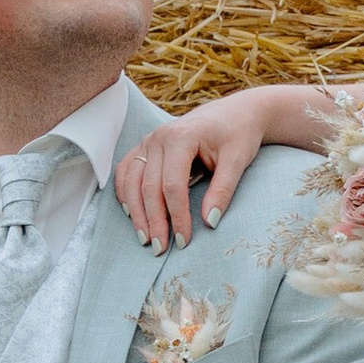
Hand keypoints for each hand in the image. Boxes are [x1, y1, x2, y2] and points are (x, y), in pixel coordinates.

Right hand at [116, 89, 293, 249]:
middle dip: (154, 221)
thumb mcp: (238, 161)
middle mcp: (158, 137)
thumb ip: (223, 191)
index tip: (184, 241)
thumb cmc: (238, 134)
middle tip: (160, 249)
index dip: (176, 216)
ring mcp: (149, 140)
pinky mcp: (146, 145)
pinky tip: (131, 213)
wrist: (236, 112)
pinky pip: (127, 170)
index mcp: (181, 137)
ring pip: (132, 181)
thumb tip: (209, 223)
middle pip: (149, 187)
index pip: (172, 186)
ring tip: (145, 238)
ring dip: (136, 212)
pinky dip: (125, 192)